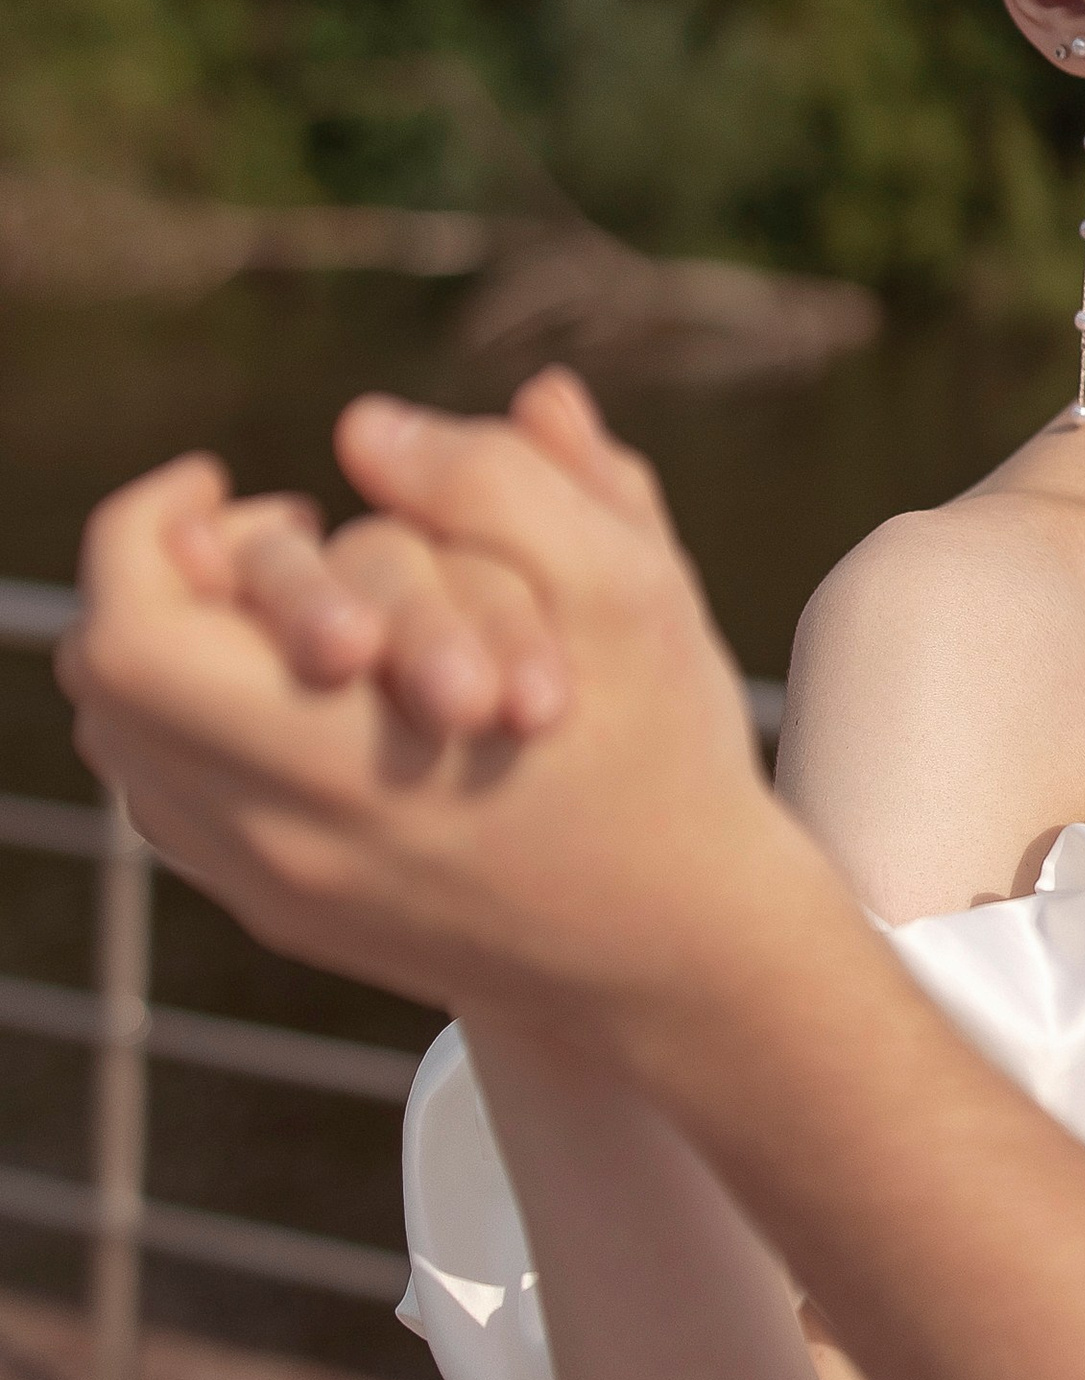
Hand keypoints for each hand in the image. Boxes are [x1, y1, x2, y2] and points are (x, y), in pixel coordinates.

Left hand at [60, 371, 820, 1044]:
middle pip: (113, 686)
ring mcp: (275, 892)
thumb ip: (495, 483)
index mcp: (345, 758)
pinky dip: (203, 724)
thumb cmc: (662, 760)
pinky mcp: (289, 920)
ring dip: (181, 652)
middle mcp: (280, 842)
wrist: (676, 952)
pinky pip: (174, 805)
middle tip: (281, 531)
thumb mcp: (623, 592)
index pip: (132, 636)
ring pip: (131, 746)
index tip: (229, 482)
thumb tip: (366, 428)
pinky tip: (298, 686)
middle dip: (171, 581)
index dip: (149, 531)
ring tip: (293, 603)